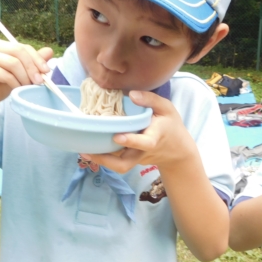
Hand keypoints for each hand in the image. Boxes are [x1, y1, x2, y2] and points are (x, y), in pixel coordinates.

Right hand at [0, 38, 53, 117]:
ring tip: (27, 87)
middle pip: (19, 51)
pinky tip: (16, 89)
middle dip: (32, 67)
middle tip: (39, 81)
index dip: (37, 58)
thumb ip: (31, 62)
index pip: (22, 47)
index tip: (46, 71)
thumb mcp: (18, 74)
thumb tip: (49, 51)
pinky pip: (6, 74)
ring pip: (13, 63)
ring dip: (24, 77)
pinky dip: (15, 83)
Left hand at [80, 90, 195, 173]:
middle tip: (88, 151)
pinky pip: (116, 162)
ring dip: (101, 161)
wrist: (177, 151)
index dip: (131, 141)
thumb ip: (150, 100)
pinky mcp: (131, 160)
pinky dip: (103, 157)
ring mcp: (136, 158)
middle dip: (107, 160)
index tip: (117, 136)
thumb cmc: (171, 126)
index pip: (144, 143)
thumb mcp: (167, 108)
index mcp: (154, 138)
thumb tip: (131, 94)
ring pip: (119, 166)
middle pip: (125, 163)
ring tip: (84, 152)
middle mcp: (143, 152)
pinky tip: (89, 149)